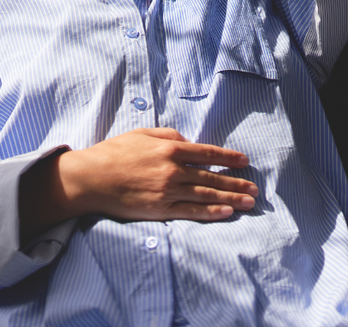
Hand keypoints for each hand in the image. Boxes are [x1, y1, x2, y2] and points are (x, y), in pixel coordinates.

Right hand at [20, 128, 257, 242]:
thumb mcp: (142, 134)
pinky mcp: (161, 209)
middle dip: (236, 183)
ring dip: (230, 199)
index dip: (228, 158)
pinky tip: (226, 213)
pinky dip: (211, 213)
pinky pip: (191, 212)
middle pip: (212, 177)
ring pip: (206, 195)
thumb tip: (188, 140)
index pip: (207, 153)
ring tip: (248, 202)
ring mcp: (168, 191)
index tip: (244, 162)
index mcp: (170, 149)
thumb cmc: (114, 153)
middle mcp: (173, 170)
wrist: (92, 178)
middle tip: (254, 188)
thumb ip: (168, 135)